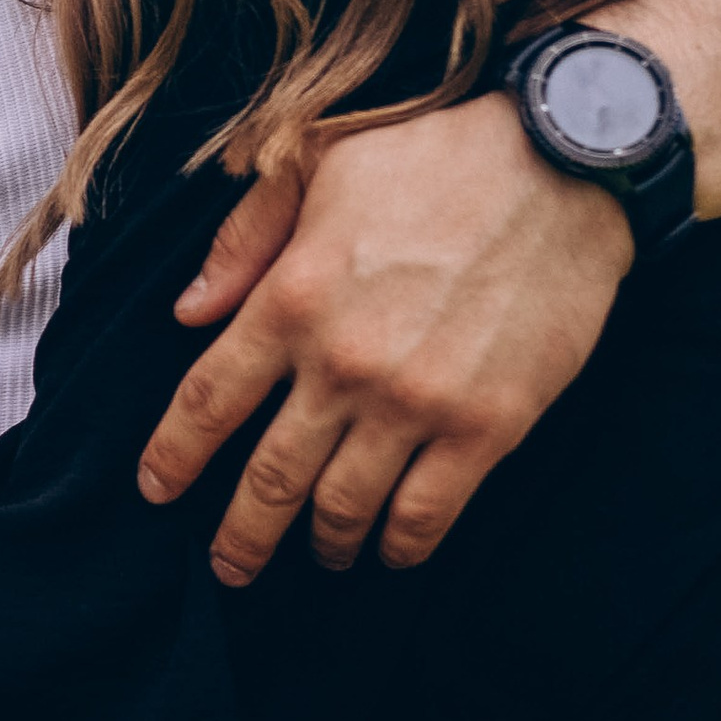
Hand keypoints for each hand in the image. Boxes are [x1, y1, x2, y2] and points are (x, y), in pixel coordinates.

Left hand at [137, 92, 635, 581]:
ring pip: (343, 508)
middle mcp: (342, 362)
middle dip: (241, 536)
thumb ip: (243, 240)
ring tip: (319, 556)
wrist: (564, 162)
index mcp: (290, 297)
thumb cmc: (434, 153)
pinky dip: (401, 546)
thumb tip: (188, 312)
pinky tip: (390, 550)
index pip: (207, 402)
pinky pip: (427, 515)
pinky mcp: (487, 426)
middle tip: (231, 567)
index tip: (156, 490)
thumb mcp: (315, 161)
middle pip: (268, 479)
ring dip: (322, 545)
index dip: (173, 458)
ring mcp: (415, 402)